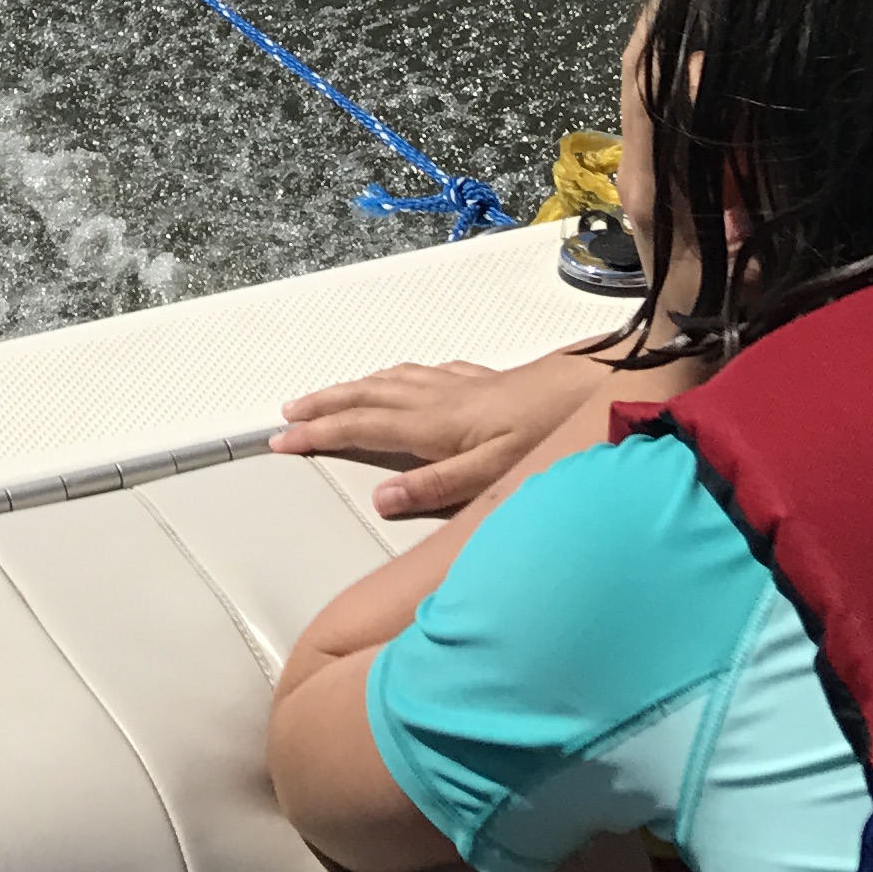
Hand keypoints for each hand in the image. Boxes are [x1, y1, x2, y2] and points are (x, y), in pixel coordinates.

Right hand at [270, 349, 620, 518]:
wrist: (592, 387)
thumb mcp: (495, 474)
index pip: (361, 426)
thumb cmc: (547, 435)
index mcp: (433, 425)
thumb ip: (436, 487)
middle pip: (366, 396)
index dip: (318, 433)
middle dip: (323, 404)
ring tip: (326, 395)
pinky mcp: (479, 380)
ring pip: (389, 380)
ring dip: (351, 387)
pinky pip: (419, 372)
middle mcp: (436, 399)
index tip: (280, 440)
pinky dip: (393, 377)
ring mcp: (457, 384)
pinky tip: (399, 379)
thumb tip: (379, 498)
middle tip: (286, 414)